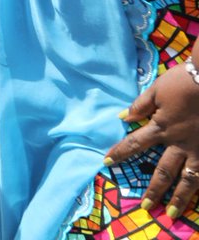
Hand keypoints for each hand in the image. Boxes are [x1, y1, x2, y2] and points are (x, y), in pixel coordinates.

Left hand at [107, 60, 198, 217]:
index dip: (120, 153)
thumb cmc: (184, 82)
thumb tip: (122, 118)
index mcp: (161, 127)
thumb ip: (140, 106)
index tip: (106, 163)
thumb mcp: (156, 90)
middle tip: (146, 207)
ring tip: (172, 213)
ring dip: (180, 198)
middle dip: (153, 190)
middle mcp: (180, 143)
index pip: (135, 144)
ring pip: (189, 180)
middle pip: (163, 171)